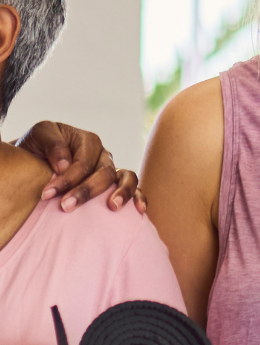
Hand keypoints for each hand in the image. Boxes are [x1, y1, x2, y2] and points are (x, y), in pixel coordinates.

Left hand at [15, 121, 144, 211]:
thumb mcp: (39, 135)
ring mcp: (111, 169)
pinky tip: (139, 210)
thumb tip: (64, 165)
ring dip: (121, 193)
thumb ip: (52, 144)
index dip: (67, 178)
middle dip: (86, 191)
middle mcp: (103, 155)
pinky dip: (139, 197)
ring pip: (125, 178)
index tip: (47, 194)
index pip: (83, 162)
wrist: (35, 160)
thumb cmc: (37, 148)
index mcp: (87, 141)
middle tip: (66, 207)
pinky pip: (134, 188)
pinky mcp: (115, 184)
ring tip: (112, 207)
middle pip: (104, 173)